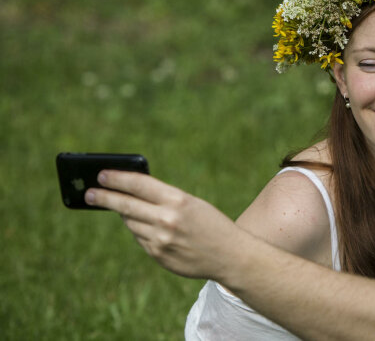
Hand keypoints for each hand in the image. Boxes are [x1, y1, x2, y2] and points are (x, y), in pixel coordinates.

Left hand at [86, 170, 245, 280]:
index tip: (101, 174)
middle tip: (89, 193)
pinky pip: (140, 238)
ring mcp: (160, 239)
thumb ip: (164, 199)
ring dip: (127, 215)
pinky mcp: (158, 254)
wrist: (229, 255)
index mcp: (178, 200)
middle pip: (125, 205)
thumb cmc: (211, 224)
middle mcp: (167, 220)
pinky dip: (142, 231)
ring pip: (131, 223)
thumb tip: (129, 194)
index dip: (117, 178)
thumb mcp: (192, 204)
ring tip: (128, 209)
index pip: (139, 184)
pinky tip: (152, 229)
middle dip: (104, 197)